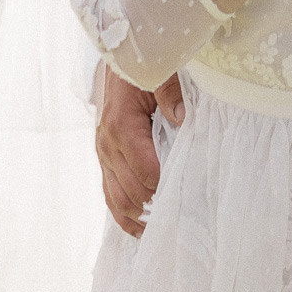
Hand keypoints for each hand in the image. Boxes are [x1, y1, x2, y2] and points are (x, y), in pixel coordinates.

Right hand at [96, 67, 183, 236]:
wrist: (119, 61)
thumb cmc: (141, 67)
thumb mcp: (158, 72)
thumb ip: (170, 93)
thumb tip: (183, 119)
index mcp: (121, 125)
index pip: (145, 170)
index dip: (165, 186)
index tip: (188, 196)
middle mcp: (107, 144)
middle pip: (131, 191)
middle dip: (154, 206)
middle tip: (182, 219)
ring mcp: (103, 154)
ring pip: (116, 199)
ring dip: (138, 217)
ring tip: (162, 230)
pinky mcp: (104, 158)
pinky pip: (109, 194)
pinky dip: (123, 214)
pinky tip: (140, 228)